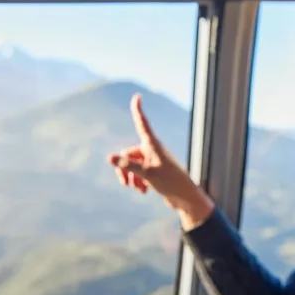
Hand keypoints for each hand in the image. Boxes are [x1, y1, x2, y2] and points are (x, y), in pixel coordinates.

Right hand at [108, 94, 212, 225]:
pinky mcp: (154, 173)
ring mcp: (153, 161)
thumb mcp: (147, 173)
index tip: (137, 96)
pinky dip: (137, 182)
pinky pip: (138, 174)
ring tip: (138, 189)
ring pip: (132, 165)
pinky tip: (143, 191)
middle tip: (125, 183)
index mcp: (153, 145)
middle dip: (124, 168)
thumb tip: (110, 158)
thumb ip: (128, 165)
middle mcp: (153, 150)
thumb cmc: (170, 182)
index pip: (143, 124)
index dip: (138, 111)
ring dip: (131, 178)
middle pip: (129, 153)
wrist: (184, 198)